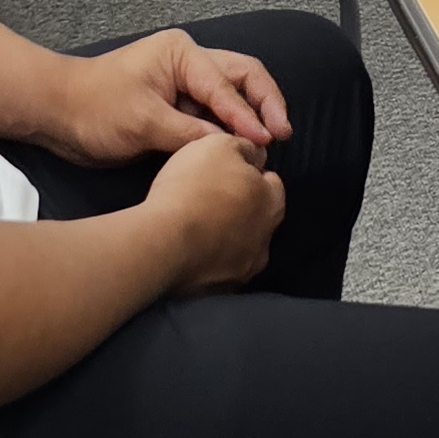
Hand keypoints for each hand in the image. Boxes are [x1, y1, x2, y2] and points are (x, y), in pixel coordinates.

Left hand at [48, 30, 291, 166]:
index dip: (247, 115)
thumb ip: (188, 134)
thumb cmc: (94, 108)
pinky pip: (212, 117)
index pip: (225, 85)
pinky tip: (241, 151)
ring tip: (269, 145)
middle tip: (283, 133)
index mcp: (182, 53)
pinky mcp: (177, 110)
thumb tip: (229, 149)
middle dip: (265, 103)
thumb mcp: (143, 122)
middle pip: (242, 76)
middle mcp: (189, 63)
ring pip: (231, 97)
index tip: (266, 140)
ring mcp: (184, 86)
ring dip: (250, 118)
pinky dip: (230, 131)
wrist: (58, 114)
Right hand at [144, 130, 283, 293]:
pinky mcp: (222, 292)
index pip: (272, 184)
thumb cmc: (196, 186)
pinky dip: (211, 260)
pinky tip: (192, 250)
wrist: (165, 241)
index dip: (252, 174)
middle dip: (243, 208)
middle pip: (259, 218)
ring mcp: (245, 270)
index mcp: (271, 203)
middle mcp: (265, 240)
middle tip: (212, 198)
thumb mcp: (220, 145)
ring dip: (228, 237)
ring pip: (242, 248)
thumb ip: (244, 148)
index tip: (229, 172)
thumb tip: (257, 156)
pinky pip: (221, 271)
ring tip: (199, 227)